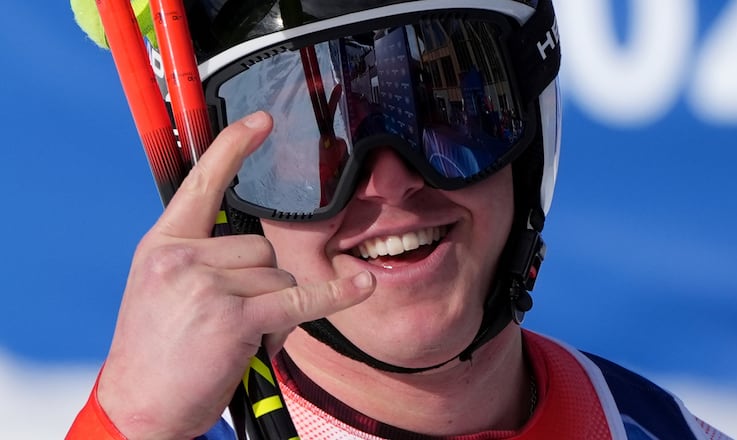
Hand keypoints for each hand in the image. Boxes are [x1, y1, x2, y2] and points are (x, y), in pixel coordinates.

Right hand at [97, 112, 374, 438]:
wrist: (138, 409)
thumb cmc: (156, 354)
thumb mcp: (162, 291)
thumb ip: (202, 259)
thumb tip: (258, 252)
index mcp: (162, 245)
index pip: (203, 184)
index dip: (233, 148)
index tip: (260, 121)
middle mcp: (181, 257)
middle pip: (262, 247)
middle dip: (263, 285)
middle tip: (231, 323)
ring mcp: (205, 285)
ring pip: (281, 276)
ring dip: (276, 310)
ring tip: (236, 341)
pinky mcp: (232, 317)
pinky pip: (299, 298)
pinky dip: (333, 297)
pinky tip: (361, 287)